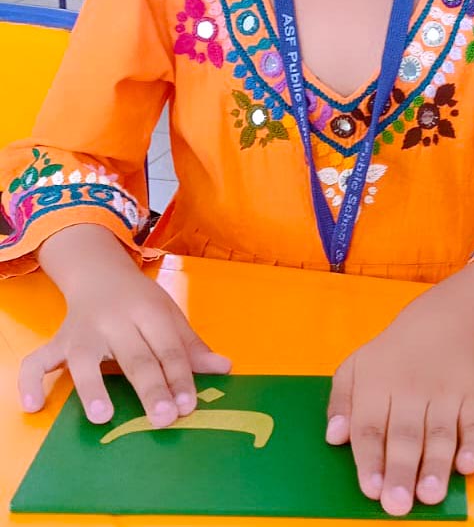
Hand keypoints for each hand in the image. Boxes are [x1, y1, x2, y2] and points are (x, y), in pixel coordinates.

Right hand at [19, 227, 230, 427]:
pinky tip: (34, 406)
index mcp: (149, 311)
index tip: (189, 406)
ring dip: (94, 388)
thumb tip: (224, 368)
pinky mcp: (58, 341)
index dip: (180, 377)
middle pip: (135, 357)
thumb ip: (191, 345)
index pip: (168, 348)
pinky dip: (30, 382)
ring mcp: (84, 331)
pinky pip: (38, 361)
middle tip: (163, 418)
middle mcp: (116, 320)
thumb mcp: (169, 314)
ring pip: (86, 360)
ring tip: (104, 417)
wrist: (99, 271)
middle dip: (151, 388)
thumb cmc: (140, 300)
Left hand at [326, 295, 473, 515]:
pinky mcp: (473, 396)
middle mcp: (411, 388)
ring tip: (429, 495)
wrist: (440, 324)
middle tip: (397, 505)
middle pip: (404, 434)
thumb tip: (333, 437)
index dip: (369, 458)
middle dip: (400, 470)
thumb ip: (340, 403)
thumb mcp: (355, 367)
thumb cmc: (389, 356)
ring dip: (435, 465)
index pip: (370, 425)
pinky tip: (467, 466)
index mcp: (377, 382)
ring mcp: (444, 393)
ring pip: (439, 433)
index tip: (370, 489)